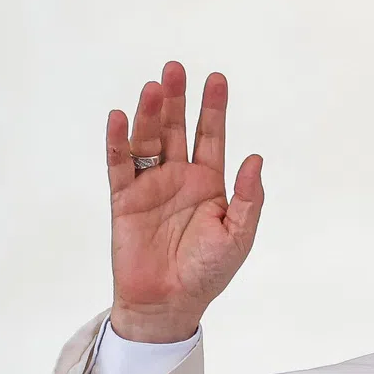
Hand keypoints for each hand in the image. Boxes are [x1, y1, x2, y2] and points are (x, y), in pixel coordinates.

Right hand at [106, 60, 264, 341]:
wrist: (169, 305)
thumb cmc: (206, 275)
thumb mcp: (237, 237)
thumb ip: (247, 199)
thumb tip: (255, 158)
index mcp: (208, 185)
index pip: (211, 137)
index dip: (213, 109)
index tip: (216, 79)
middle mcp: (178, 179)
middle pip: (177, 128)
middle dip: (177, 99)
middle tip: (175, 69)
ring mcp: (150, 187)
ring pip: (148, 140)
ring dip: (150, 114)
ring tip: (153, 88)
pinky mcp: (124, 200)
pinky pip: (120, 166)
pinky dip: (118, 142)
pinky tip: (118, 118)